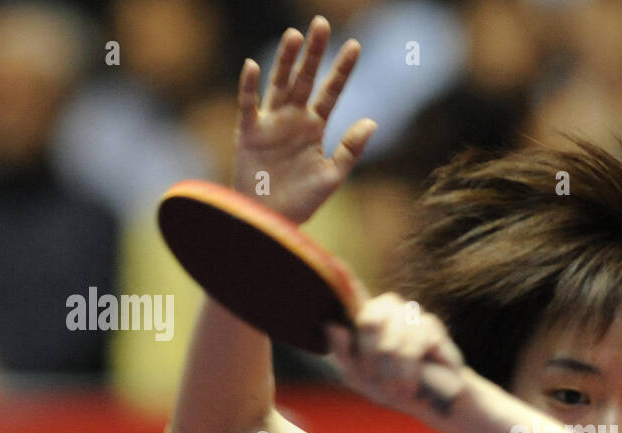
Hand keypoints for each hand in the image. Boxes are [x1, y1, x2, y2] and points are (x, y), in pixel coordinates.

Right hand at [232, 16, 374, 224]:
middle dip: (314, 53)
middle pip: (305, 78)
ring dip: (285, 60)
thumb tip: (373, 122)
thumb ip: (350, 149)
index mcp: (315, 126)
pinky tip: (253, 66)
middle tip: (322, 24)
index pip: (331, 92)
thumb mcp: (332, 176)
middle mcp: (293, 118)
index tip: (356, 45)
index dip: (342, 70)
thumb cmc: (301, 201)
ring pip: (279, 84)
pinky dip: (249, 86)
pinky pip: (248, 105)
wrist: (271, 220)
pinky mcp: (248, 132)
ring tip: (294, 36)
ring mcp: (270, 123)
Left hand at [327, 294, 467, 418]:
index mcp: (364, 315)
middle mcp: (387, 308)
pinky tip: (410, 382)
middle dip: (370, 357)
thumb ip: (343, 352)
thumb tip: (333, 325)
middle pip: (369, 320)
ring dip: (390, 371)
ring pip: (391, 341)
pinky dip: (408, 371)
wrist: (431, 400)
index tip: (336, 267)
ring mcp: (410, 314)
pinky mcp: (431, 325)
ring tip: (395, 387)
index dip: (344, 280)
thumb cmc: (390, 385)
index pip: (351, 293)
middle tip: (374, 379)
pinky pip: (412, 346)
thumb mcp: (358, 375)